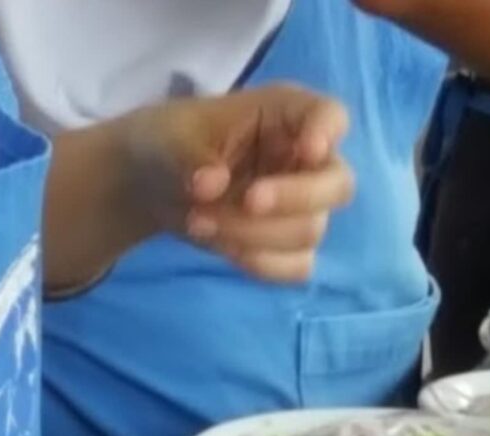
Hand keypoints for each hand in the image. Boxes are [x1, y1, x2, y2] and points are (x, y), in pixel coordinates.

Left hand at [133, 85, 355, 282]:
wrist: (151, 185)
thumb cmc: (169, 142)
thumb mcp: (168, 137)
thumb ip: (190, 156)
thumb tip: (213, 185)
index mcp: (284, 115)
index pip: (329, 114)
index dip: (328, 131)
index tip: (310, 149)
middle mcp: (305, 161)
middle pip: (338, 184)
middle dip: (295, 197)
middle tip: (248, 201)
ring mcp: (304, 208)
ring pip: (310, 230)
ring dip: (253, 233)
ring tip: (198, 223)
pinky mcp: (291, 247)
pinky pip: (299, 266)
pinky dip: (262, 263)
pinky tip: (225, 250)